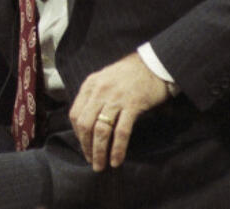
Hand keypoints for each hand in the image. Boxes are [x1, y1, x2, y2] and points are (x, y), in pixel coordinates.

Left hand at [69, 52, 168, 170]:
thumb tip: (87, 121)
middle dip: (86, 146)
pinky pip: (121, 131)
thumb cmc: (129, 74)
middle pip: (85, 124)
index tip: (83, 146)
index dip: (77, 134)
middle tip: (91, 161)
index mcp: (90, 85)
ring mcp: (115, 98)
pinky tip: (116, 160)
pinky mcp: (132, 105)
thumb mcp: (104, 79)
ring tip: (100, 165)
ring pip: (101, 130)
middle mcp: (99, 91)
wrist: (153, 64)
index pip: (75, 114)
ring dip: (99, 151)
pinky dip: (117, 148)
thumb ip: (94, 96)